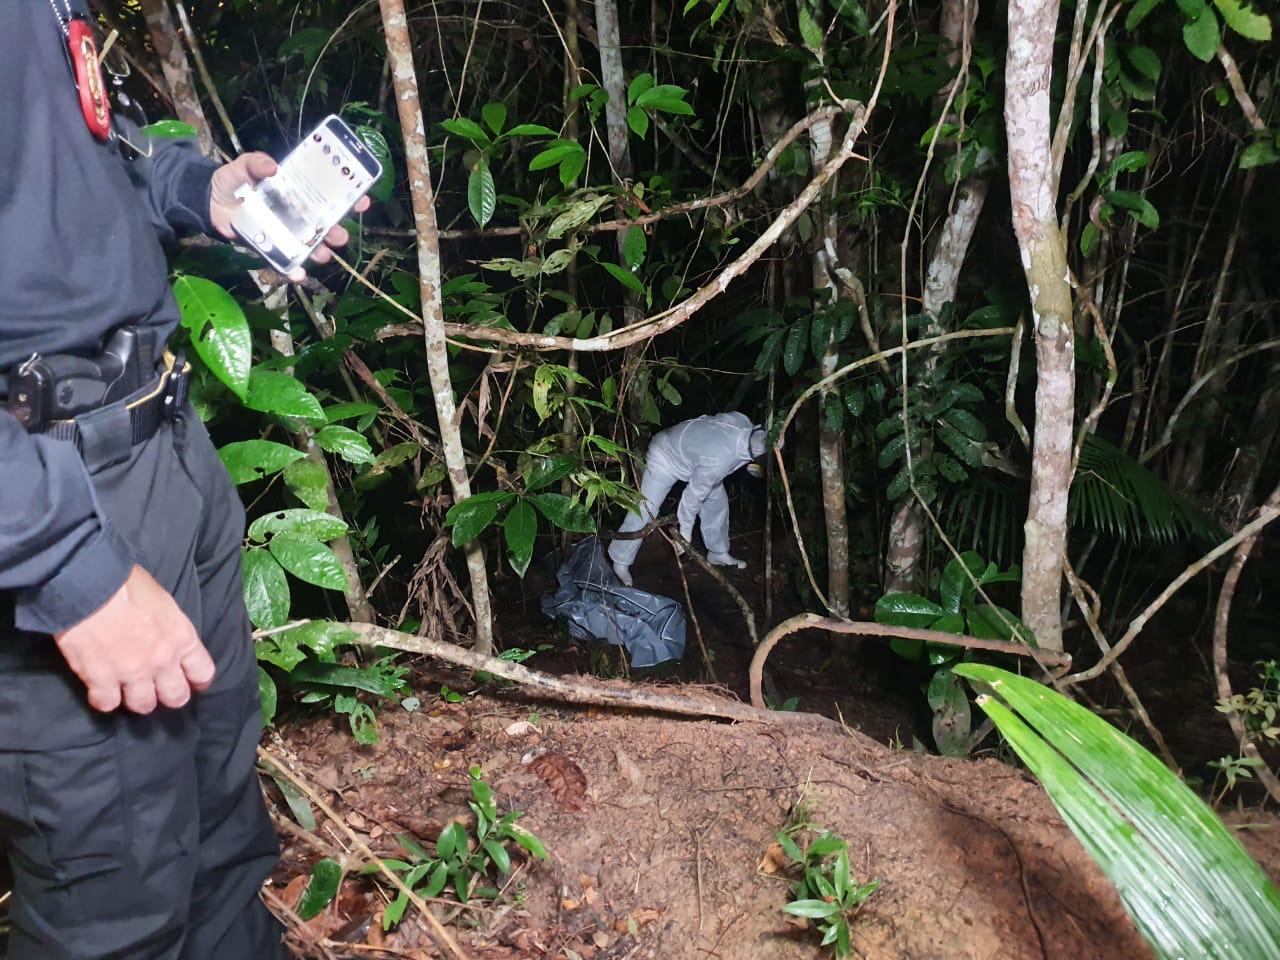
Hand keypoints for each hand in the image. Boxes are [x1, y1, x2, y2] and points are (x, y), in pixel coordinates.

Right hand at [55, 565, 215, 713]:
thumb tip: (165, 636)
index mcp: (181, 638)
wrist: (90, 585)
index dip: (197, 681)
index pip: (202, 672)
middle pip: (176, 697)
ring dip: (136, 699)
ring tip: (128, 690)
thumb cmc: (127, 584)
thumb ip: (169, 627)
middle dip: (168, 696)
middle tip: (157, 689)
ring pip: (143, 705)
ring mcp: (132, 673)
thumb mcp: (163, 602)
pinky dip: (103, 699)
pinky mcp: (100, 679)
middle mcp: (162, 660)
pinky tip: (100, 690)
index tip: (191, 682)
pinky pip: (107, 704)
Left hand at [208, 151, 371, 281]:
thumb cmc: (233, 181)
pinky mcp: (273, 248)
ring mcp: (288, 233)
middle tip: (339, 235)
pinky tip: (298, 274)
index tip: (362, 201)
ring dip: (321, 252)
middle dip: (337, 231)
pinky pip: (287, 261)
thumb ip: (256, 163)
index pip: (330, 194)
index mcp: (299, 192)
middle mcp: (299, 214)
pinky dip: (294, 270)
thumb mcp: (243, 166)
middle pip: (326, 225)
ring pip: (312, 246)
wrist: (210, 204)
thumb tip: (272, 167)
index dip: (350, 198)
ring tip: (322, 254)